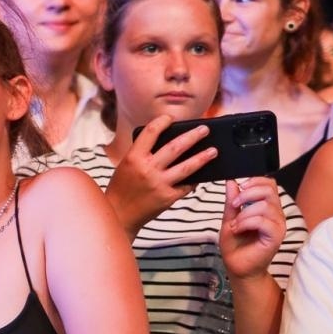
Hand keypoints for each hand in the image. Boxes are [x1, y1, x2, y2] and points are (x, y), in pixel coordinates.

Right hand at [106, 117, 216, 234]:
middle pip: (175, 147)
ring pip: (187, 167)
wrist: (118, 215)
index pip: (150, 132)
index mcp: (133, 158)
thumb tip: (166, 141)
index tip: (171, 119)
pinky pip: (187, 185)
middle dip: (193, 136)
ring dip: (203, 157)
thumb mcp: (125, 166)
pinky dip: (196, 179)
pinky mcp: (168, 197)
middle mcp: (147, 169)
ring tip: (214, 151)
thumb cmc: (121, 188)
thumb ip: (142, 153)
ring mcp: (159, 184)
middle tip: (205, 129)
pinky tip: (203, 174)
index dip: (162, 122)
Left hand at [220, 177, 284, 280]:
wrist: (237, 267)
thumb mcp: (229, 218)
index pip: (269, 184)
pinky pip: (263, 221)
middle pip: (269, 189)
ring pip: (265, 206)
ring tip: (234, 225)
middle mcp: (276, 214)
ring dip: (244, 213)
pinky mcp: (276, 236)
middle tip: (233, 205)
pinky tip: (237, 229)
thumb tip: (231, 181)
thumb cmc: (235, 245)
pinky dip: (246, 222)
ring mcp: (278, 225)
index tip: (237, 191)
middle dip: (247, 193)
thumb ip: (232, 201)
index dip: (254, 181)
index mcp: (267, 207)